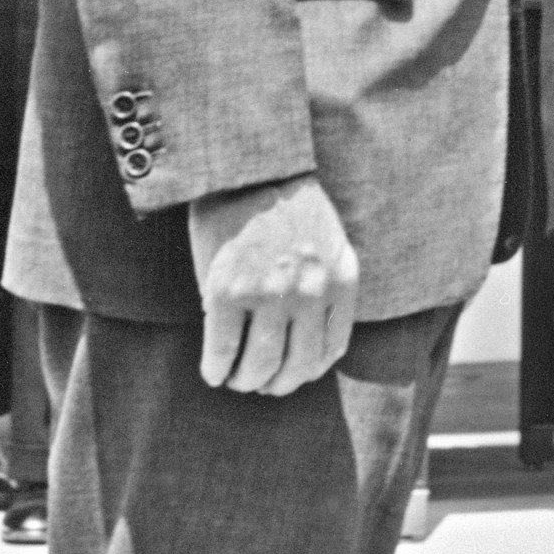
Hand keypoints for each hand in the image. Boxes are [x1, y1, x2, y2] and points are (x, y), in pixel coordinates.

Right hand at [187, 174, 358, 395]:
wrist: (249, 169)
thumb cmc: (288, 208)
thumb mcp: (329, 245)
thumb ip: (328, 290)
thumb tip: (319, 352)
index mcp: (339, 280)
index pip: (329, 350)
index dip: (306, 372)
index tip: (289, 374)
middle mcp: (308, 291)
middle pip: (295, 367)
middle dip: (275, 384)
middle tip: (258, 383)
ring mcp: (268, 293)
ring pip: (258, 367)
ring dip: (244, 381)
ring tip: (235, 378)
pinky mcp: (226, 292)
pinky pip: (221, 352)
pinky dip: (216, 370)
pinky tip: (213, 371)